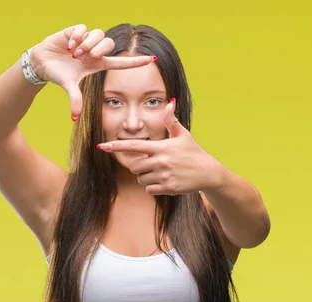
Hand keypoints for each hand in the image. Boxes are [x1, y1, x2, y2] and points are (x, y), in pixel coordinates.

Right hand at [30, 24, 156, 119]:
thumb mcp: (68, 86)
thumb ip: (74, 99)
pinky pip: (83, 28)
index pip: (121, 63)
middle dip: (98, 49)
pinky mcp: (75, 31)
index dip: (135, 62)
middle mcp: (94, 51)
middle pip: (109, 43)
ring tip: (74, 53)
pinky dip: (77, 36)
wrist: (42, 63)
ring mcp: (85, 40)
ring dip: (87, 44)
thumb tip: (74, 118)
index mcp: (97, 64)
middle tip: (83, 57)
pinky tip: (68, 45)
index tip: (152, 60)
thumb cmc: (58, 74)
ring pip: (98, 34)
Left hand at [97, 99, 224, 194]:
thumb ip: (171, 120)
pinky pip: (148, 189)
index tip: (103, 146)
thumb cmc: (193, 152)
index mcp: (161, 147)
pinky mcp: (168, 188)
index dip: (117, 146)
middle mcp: (161, 161)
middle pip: (134, 166)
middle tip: (153, 164)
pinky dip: (153, 187)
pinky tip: (165, 182)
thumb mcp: (183, 135)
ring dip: (146, 177)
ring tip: (161, 172)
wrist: (208, 172)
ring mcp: (164, 175)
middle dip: (139, 166)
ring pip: (140, 179)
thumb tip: (169, 102)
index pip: (134, 145)